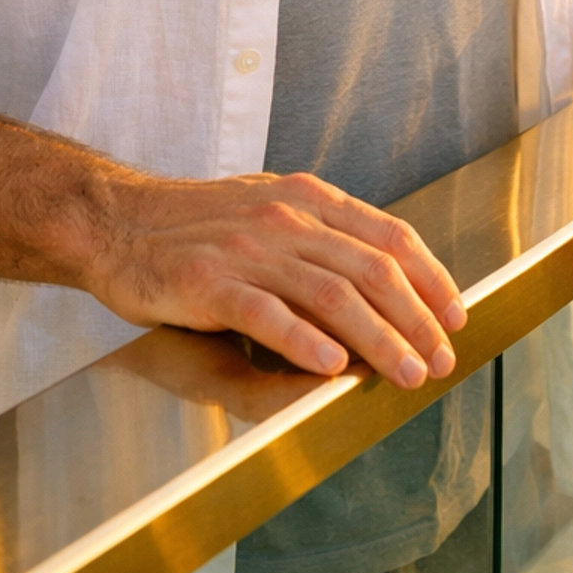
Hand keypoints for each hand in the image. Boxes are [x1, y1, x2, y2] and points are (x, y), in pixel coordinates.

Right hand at [83, 167, 467, 389]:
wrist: (116, 221)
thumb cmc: (196, 224)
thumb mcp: (269, 209)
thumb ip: (322, 236)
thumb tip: (386, 277)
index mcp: (306, 198)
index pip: (388, 236)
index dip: (431, 278)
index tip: (456, 318)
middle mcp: (285, 217)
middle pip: (370, 268)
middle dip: (416, 320)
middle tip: (440, 361)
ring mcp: (247, 248)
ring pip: (331, 293)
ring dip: (379, 339)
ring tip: (405, 374)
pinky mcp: (209, 281)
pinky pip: (266, 313)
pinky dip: (305, 341)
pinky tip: (332, 368)